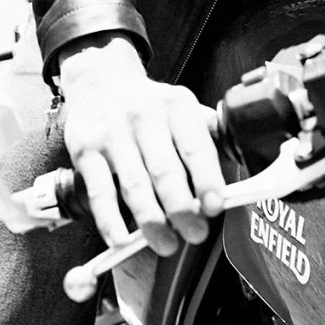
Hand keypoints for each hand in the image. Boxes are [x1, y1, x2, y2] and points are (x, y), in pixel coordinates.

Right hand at [58, 31, 224, 254]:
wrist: (99, 81)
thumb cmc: (149, 105)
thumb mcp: (182, 107)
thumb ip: (206, 133)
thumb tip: (239, 163)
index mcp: (177, 106)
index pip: (195, 147)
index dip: (207, 179)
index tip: (215, 206)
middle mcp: (145, 116)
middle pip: (166, 170)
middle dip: (182, 209)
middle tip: (194, 233)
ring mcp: (113, 133)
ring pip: (135, 185)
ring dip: (151, 221)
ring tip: (165, 243)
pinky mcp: (85, 150)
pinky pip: (100, 191)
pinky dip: (110, 220)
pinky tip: (120, 239)